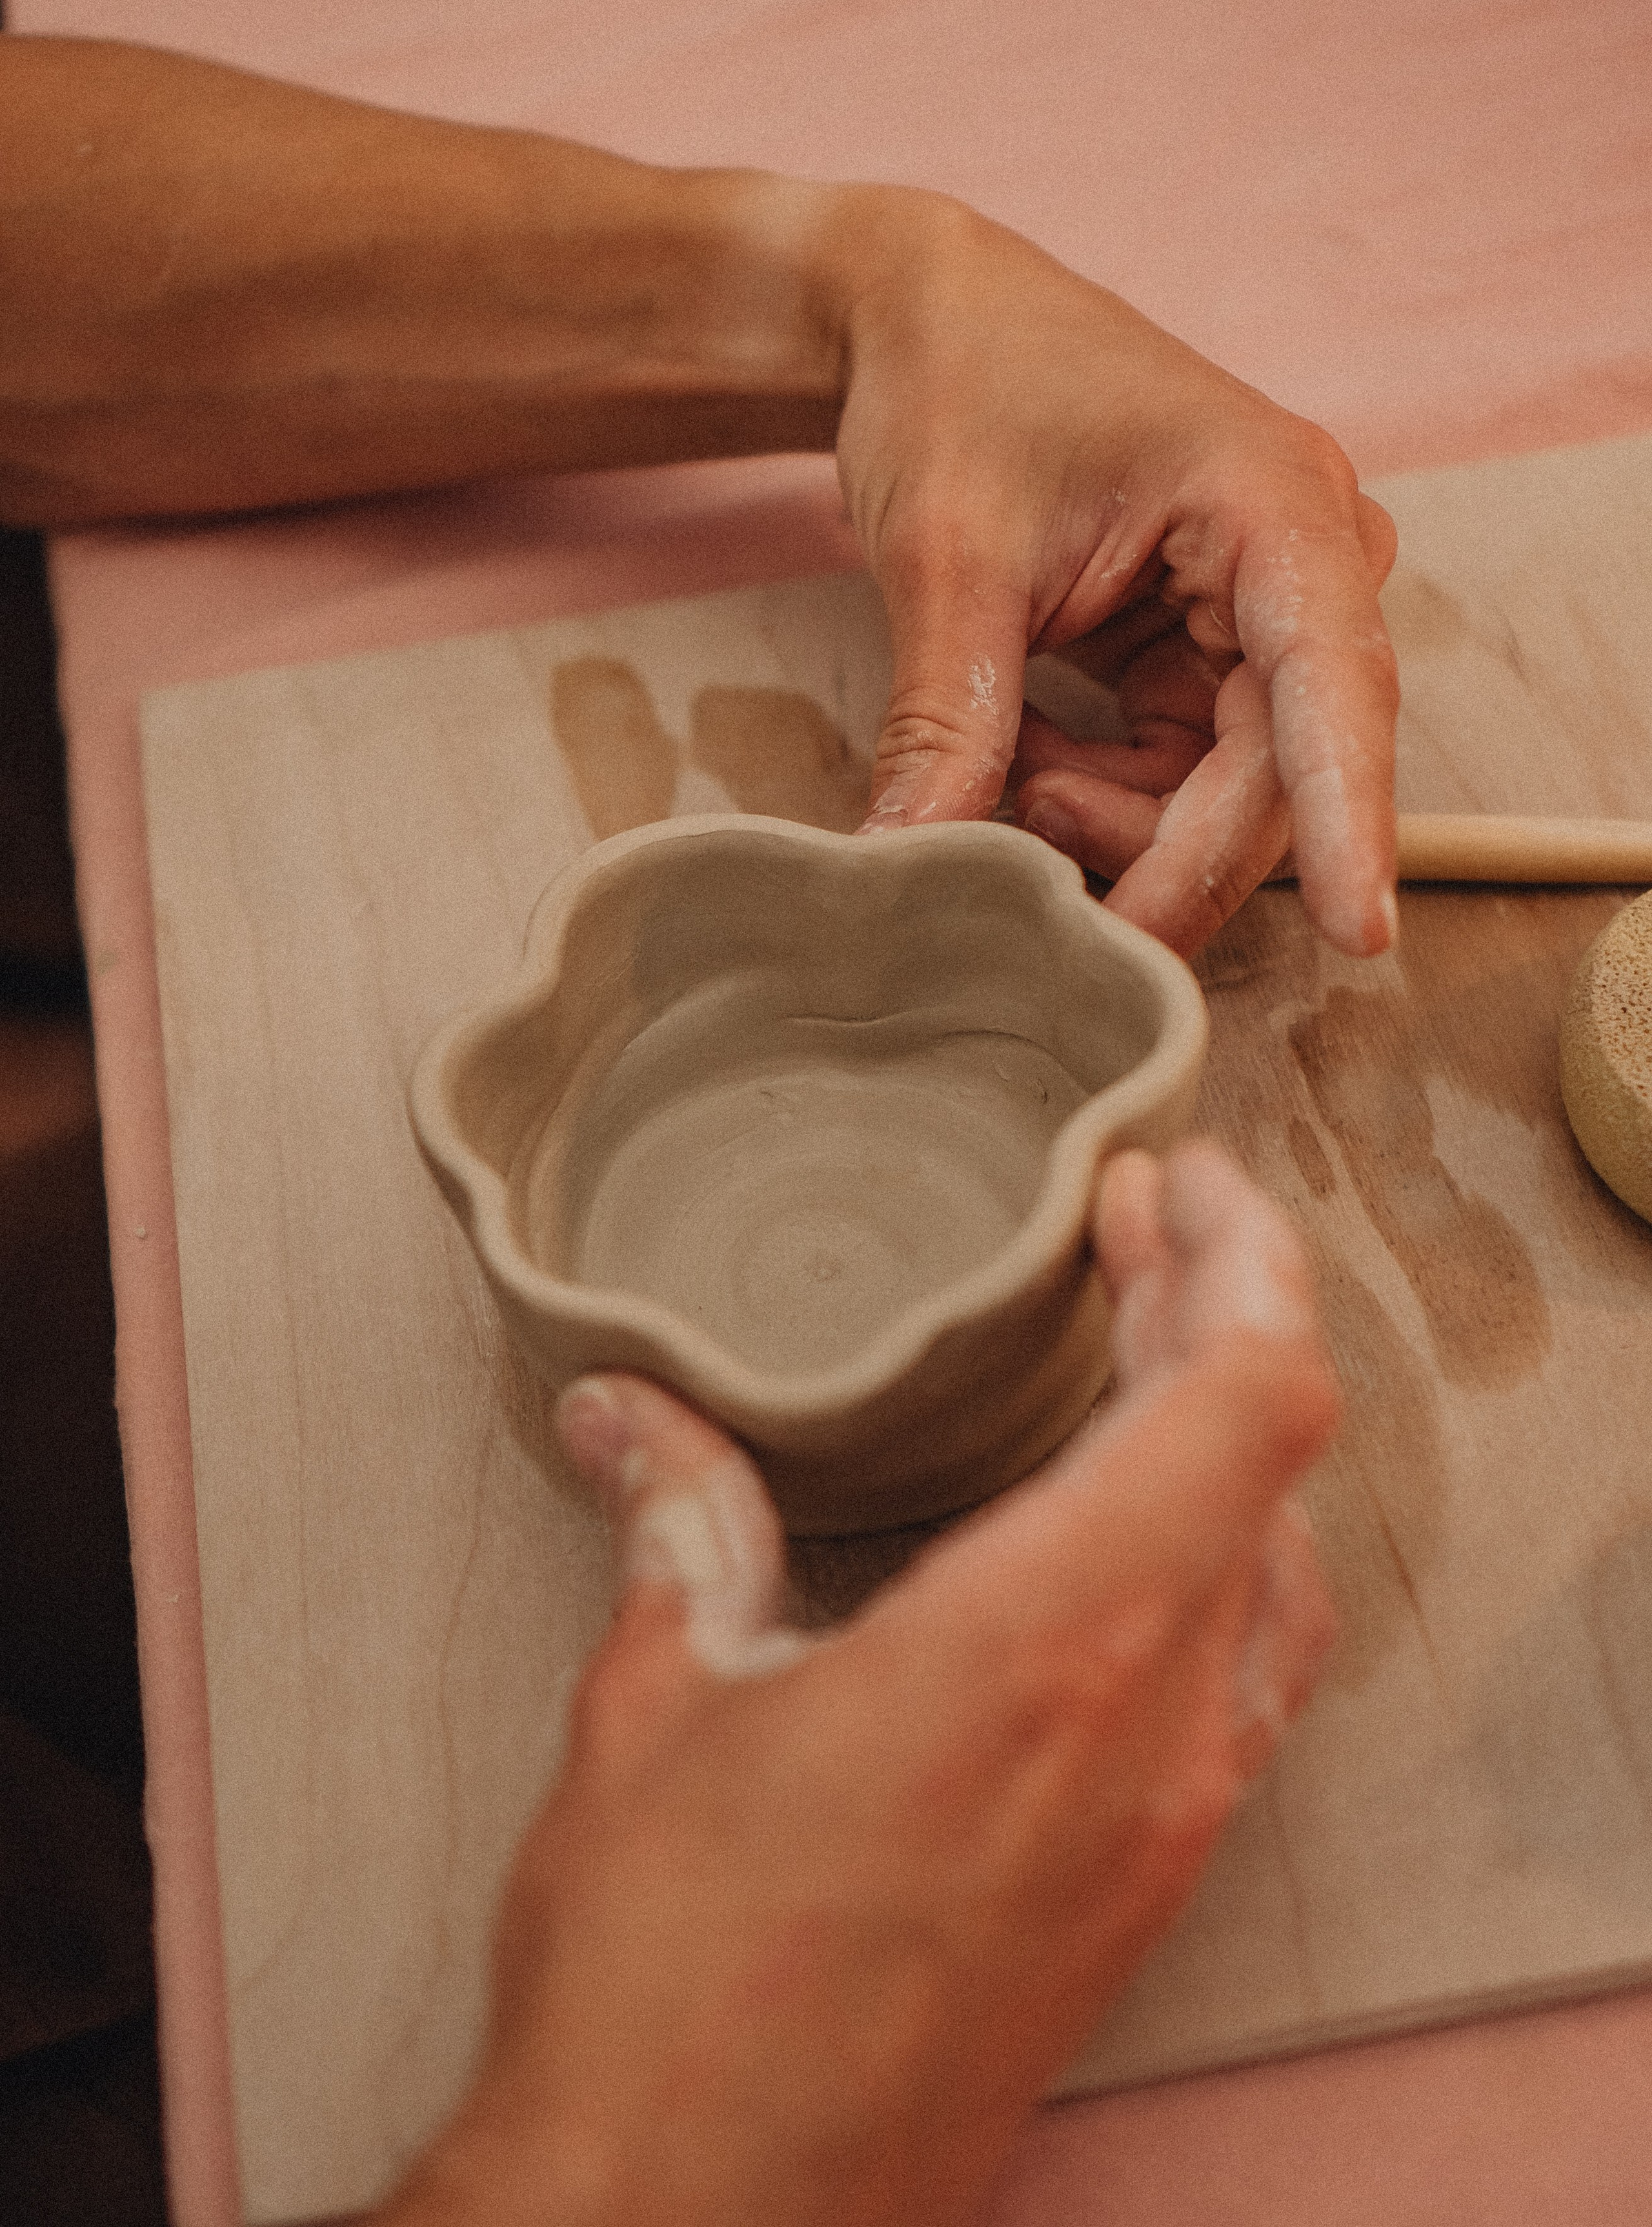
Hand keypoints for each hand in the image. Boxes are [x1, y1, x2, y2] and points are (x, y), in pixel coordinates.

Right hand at [380, 1145, 1337, 2226]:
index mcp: (1046, 1641)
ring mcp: (1164, 1818)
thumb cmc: (673, 1979)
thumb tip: (629, 1411)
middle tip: (1136, 1229)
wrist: (701, 2218)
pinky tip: (1135, 1536)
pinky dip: (1217, 1558)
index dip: (1243, 1255)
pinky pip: (1243, 1680)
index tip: (1175, 1182)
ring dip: (1226, 1437)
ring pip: (1272, 1566)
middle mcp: (1148, 1725)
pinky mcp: (1142, 1889)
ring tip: (1139, 1350)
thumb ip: (679, 1524)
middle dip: (1217, 1309)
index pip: (1250, 1396)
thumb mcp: (660, 1705)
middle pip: (1270, 1459)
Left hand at [830, 194, 1399, 959]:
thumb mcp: (945, 555)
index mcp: (1271, 503)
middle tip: (1056, 918)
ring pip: (1227, 793)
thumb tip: (911, 865)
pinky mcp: (1207, 653)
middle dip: (1166, 858)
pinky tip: (1021, 762)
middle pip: (1276, 771)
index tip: (1360, 930)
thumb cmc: (956, 389)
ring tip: (1001, 784)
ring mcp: (1261, 614)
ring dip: (1116, 826)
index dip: (1348, 816)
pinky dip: (1097, 795)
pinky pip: (1178, 775)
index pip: (1332, 684)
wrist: (924, 320)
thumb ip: (947, 718)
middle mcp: (1301, 562)